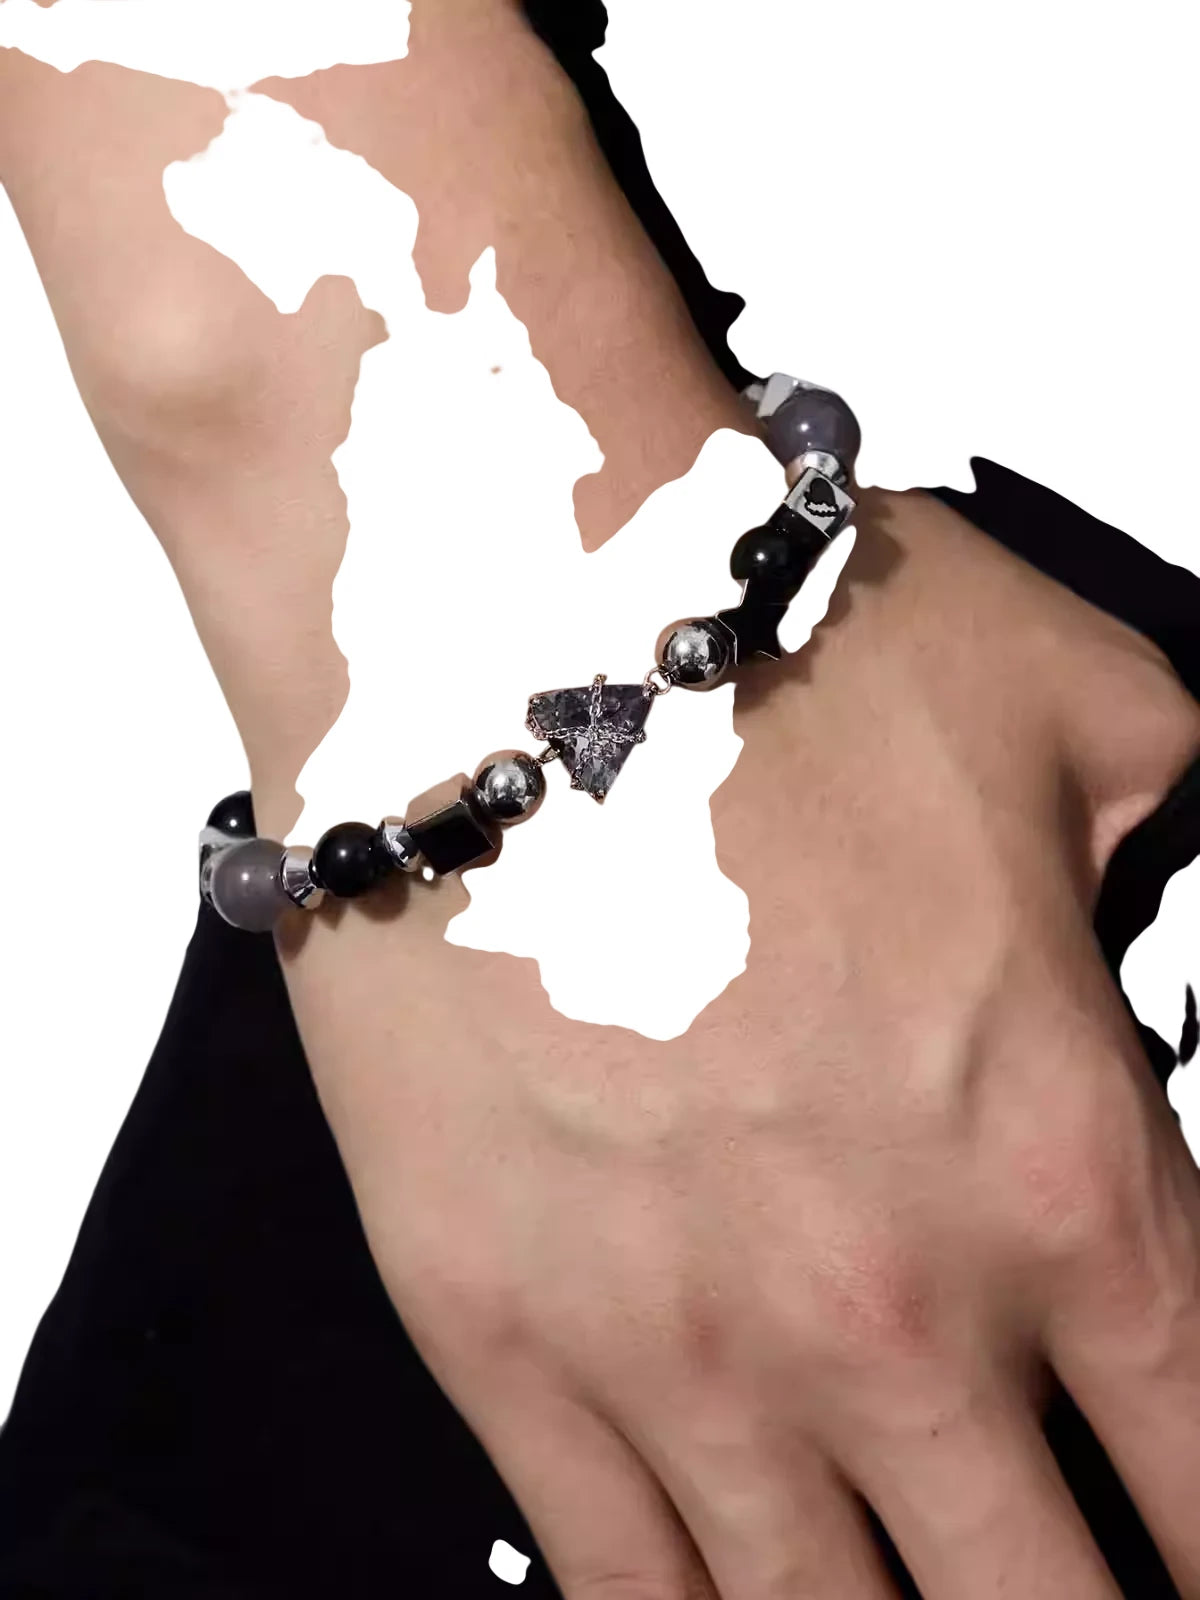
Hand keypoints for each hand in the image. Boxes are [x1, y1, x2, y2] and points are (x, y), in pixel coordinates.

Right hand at [276, 485, 1199, 1599]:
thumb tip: (1149, 883)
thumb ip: (1167, 829)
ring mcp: (682, 1347)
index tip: (1180, 1540)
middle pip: (1038, 1596)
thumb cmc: (764, 653)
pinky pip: (620, 1584)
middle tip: (1065, 1588)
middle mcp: (889, 1300)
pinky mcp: (503, 1340)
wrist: (492, 628)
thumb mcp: (1074, 705)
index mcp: (1059, 1159)